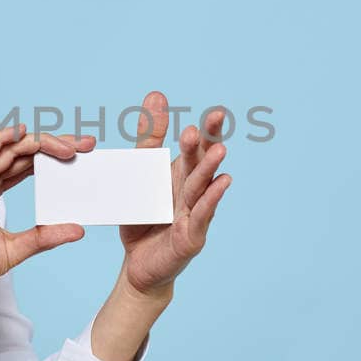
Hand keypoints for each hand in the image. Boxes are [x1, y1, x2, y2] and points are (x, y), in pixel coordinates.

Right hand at [0, 123, 96, 317]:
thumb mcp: (16, 249)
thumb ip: (44, 236)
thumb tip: (77, 229)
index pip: (21, 165)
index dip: (48, 156)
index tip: (79, 156)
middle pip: (19, 152)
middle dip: (54, 144)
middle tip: (87, 145)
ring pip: (7, 147)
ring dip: (39, 141)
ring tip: (71, 145)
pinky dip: (3, 138)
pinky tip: (25, 133)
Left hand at [119, 93, 231, 296]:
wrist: (138, 265)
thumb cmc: (143, 219)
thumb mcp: (140, 174)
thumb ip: (149, 139)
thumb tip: (157, 95)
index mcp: (181, 176)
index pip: (197, 148)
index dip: (207, 130)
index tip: (215, 111)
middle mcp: (193, 192)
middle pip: (202, 163)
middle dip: (208, 141)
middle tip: (215, 118)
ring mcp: (195, 214)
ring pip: (202, 187)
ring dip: (210, 167)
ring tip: (219, 149)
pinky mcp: (192, 236)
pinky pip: (202, 215)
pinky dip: (211, 200)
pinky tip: (222, 184)